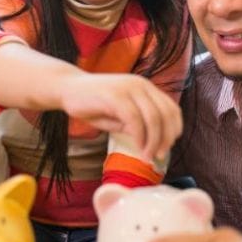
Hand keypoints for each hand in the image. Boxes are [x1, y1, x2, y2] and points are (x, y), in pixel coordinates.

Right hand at [57, 73, 181, 160]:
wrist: (67, 88)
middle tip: (159, 156)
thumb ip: (136, 125)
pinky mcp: (115, 95)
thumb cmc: (93, 104)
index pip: (172, 108)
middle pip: (166, 114)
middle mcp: (141, 85)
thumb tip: (154, 143)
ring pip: (154, 117)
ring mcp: (128, 88)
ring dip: (154, 141)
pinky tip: (137, 148)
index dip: (174, 129)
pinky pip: (135, 119)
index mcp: (146, 88)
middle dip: (166, 138)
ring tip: (148, 156)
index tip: (167, 147)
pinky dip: (140, 137)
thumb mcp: (119, 116)